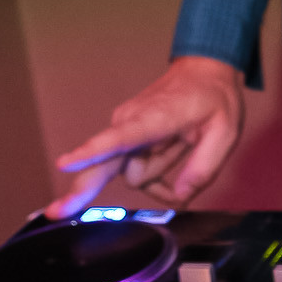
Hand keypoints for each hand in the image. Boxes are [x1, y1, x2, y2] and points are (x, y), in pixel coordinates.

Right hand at [52, 56, 243, 215]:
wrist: (204, 70)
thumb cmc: (214, 96)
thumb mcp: (224, 132)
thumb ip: (204, 168)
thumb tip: (181, 197)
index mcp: (154, 118)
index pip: (119, 138)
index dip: (92, 153)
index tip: (66, 163)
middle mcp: (132, 123)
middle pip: (101, 162)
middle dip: (80, 188)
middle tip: (57, 211)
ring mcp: (127, 129)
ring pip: (133, 174)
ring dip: (158, 174)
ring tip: (183, 145)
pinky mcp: (127, 137)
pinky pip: (135, 169)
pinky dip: (155, 172)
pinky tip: (174, 155)